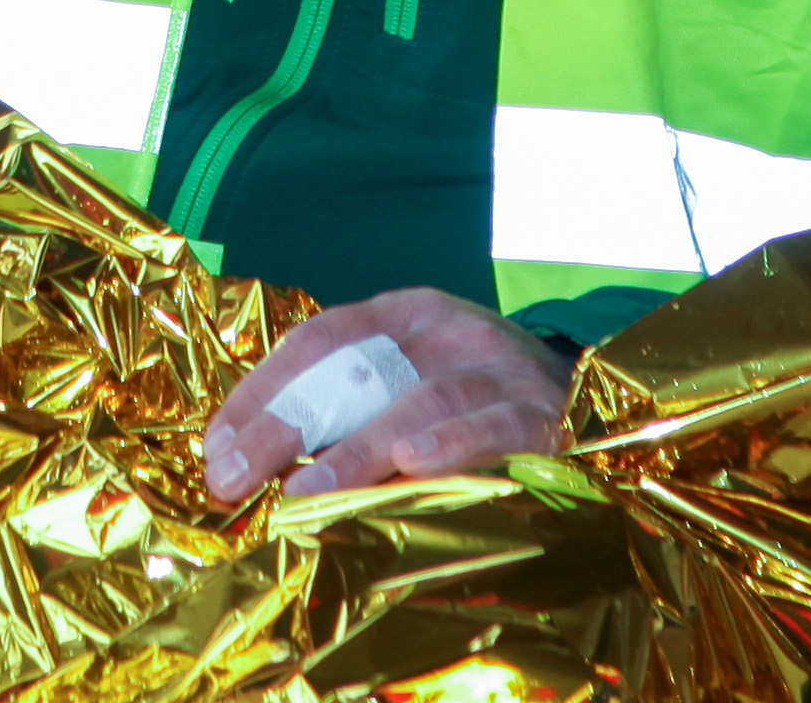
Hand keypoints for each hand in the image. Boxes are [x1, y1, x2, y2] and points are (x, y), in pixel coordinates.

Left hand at [201, 289, 569, 502]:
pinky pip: (495, 428)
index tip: (216, 450)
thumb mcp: (412, 382)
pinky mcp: (543, 414)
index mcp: (406, 315)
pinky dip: (454, 445)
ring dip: (358, 452)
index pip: (319, 341)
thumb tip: (250, 461)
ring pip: (419, 402)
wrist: (594, 400)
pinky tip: (415, 466)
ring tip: (306, 495)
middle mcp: (449, 331)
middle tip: (236, 477)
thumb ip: (346, 408)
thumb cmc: (477, 400)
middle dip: (289, 425)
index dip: (263, 393)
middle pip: (356, 371)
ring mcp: (499, 369)